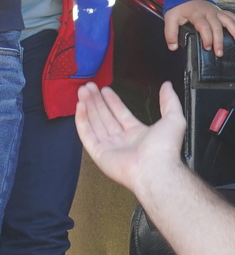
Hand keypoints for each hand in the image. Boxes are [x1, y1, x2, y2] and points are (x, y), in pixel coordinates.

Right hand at [75, 80, 185, 195]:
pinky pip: (87, 135)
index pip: (120, 113)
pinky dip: (82, 120)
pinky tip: (80, 106)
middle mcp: (122, 140)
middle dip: (96, 100)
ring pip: (94, 123)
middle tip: (89, 86)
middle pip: (105, 116)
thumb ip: (169, 100)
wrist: (155, 169)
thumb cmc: (165, 148)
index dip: (112, 101)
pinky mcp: (99, 154)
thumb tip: (167, 86)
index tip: (104, 89)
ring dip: (87, 106)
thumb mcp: (173, 118)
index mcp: (137, 134)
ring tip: (82, 91)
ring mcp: (109, 147)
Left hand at [164, 0, 234, 56]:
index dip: (207, 38)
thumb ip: (170, 33)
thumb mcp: (170, 18)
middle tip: (219, 53)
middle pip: (217, 26)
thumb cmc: (178, 7)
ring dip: (233, 31)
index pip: (204, 26)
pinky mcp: (219, 11)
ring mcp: (215, 11)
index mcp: (196, 14)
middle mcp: (208, 12)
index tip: (207, 47)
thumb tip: (173, 47)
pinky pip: (231, 16)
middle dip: (219, 40)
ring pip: (228, 20)